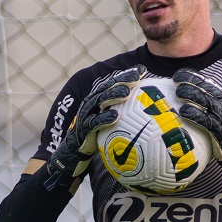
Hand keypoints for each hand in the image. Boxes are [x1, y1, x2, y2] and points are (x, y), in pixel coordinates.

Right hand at [44, 65, 144, 189]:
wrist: (74, 151)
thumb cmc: (96, 135)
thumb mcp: (110, 121)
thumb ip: (124, 113)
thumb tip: (147, 111)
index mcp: (98, 98)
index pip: (114, 83)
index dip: (127, 75)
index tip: (143, 70)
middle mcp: (92, 104)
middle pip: (107, 87)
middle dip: (122, 80)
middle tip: (137, 76)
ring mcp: (87, 115)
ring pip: (100, 101)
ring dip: (113, 95)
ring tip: (126, 92)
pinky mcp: (84, 129)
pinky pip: (94, 123)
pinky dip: (104, 118)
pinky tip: (115, 116)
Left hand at [174, 67, 221, 192]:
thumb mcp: (215, 120)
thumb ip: (203, 110)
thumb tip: (181, 103)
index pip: (208, 84)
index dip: (194, 77)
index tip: (180, 73)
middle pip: (208, 90)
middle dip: (192, 81)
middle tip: (176, 79)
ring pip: (208, 102)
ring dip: (192, 95)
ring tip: (178, 91)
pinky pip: (207, 121)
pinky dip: (195, 115)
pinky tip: (183, 112)